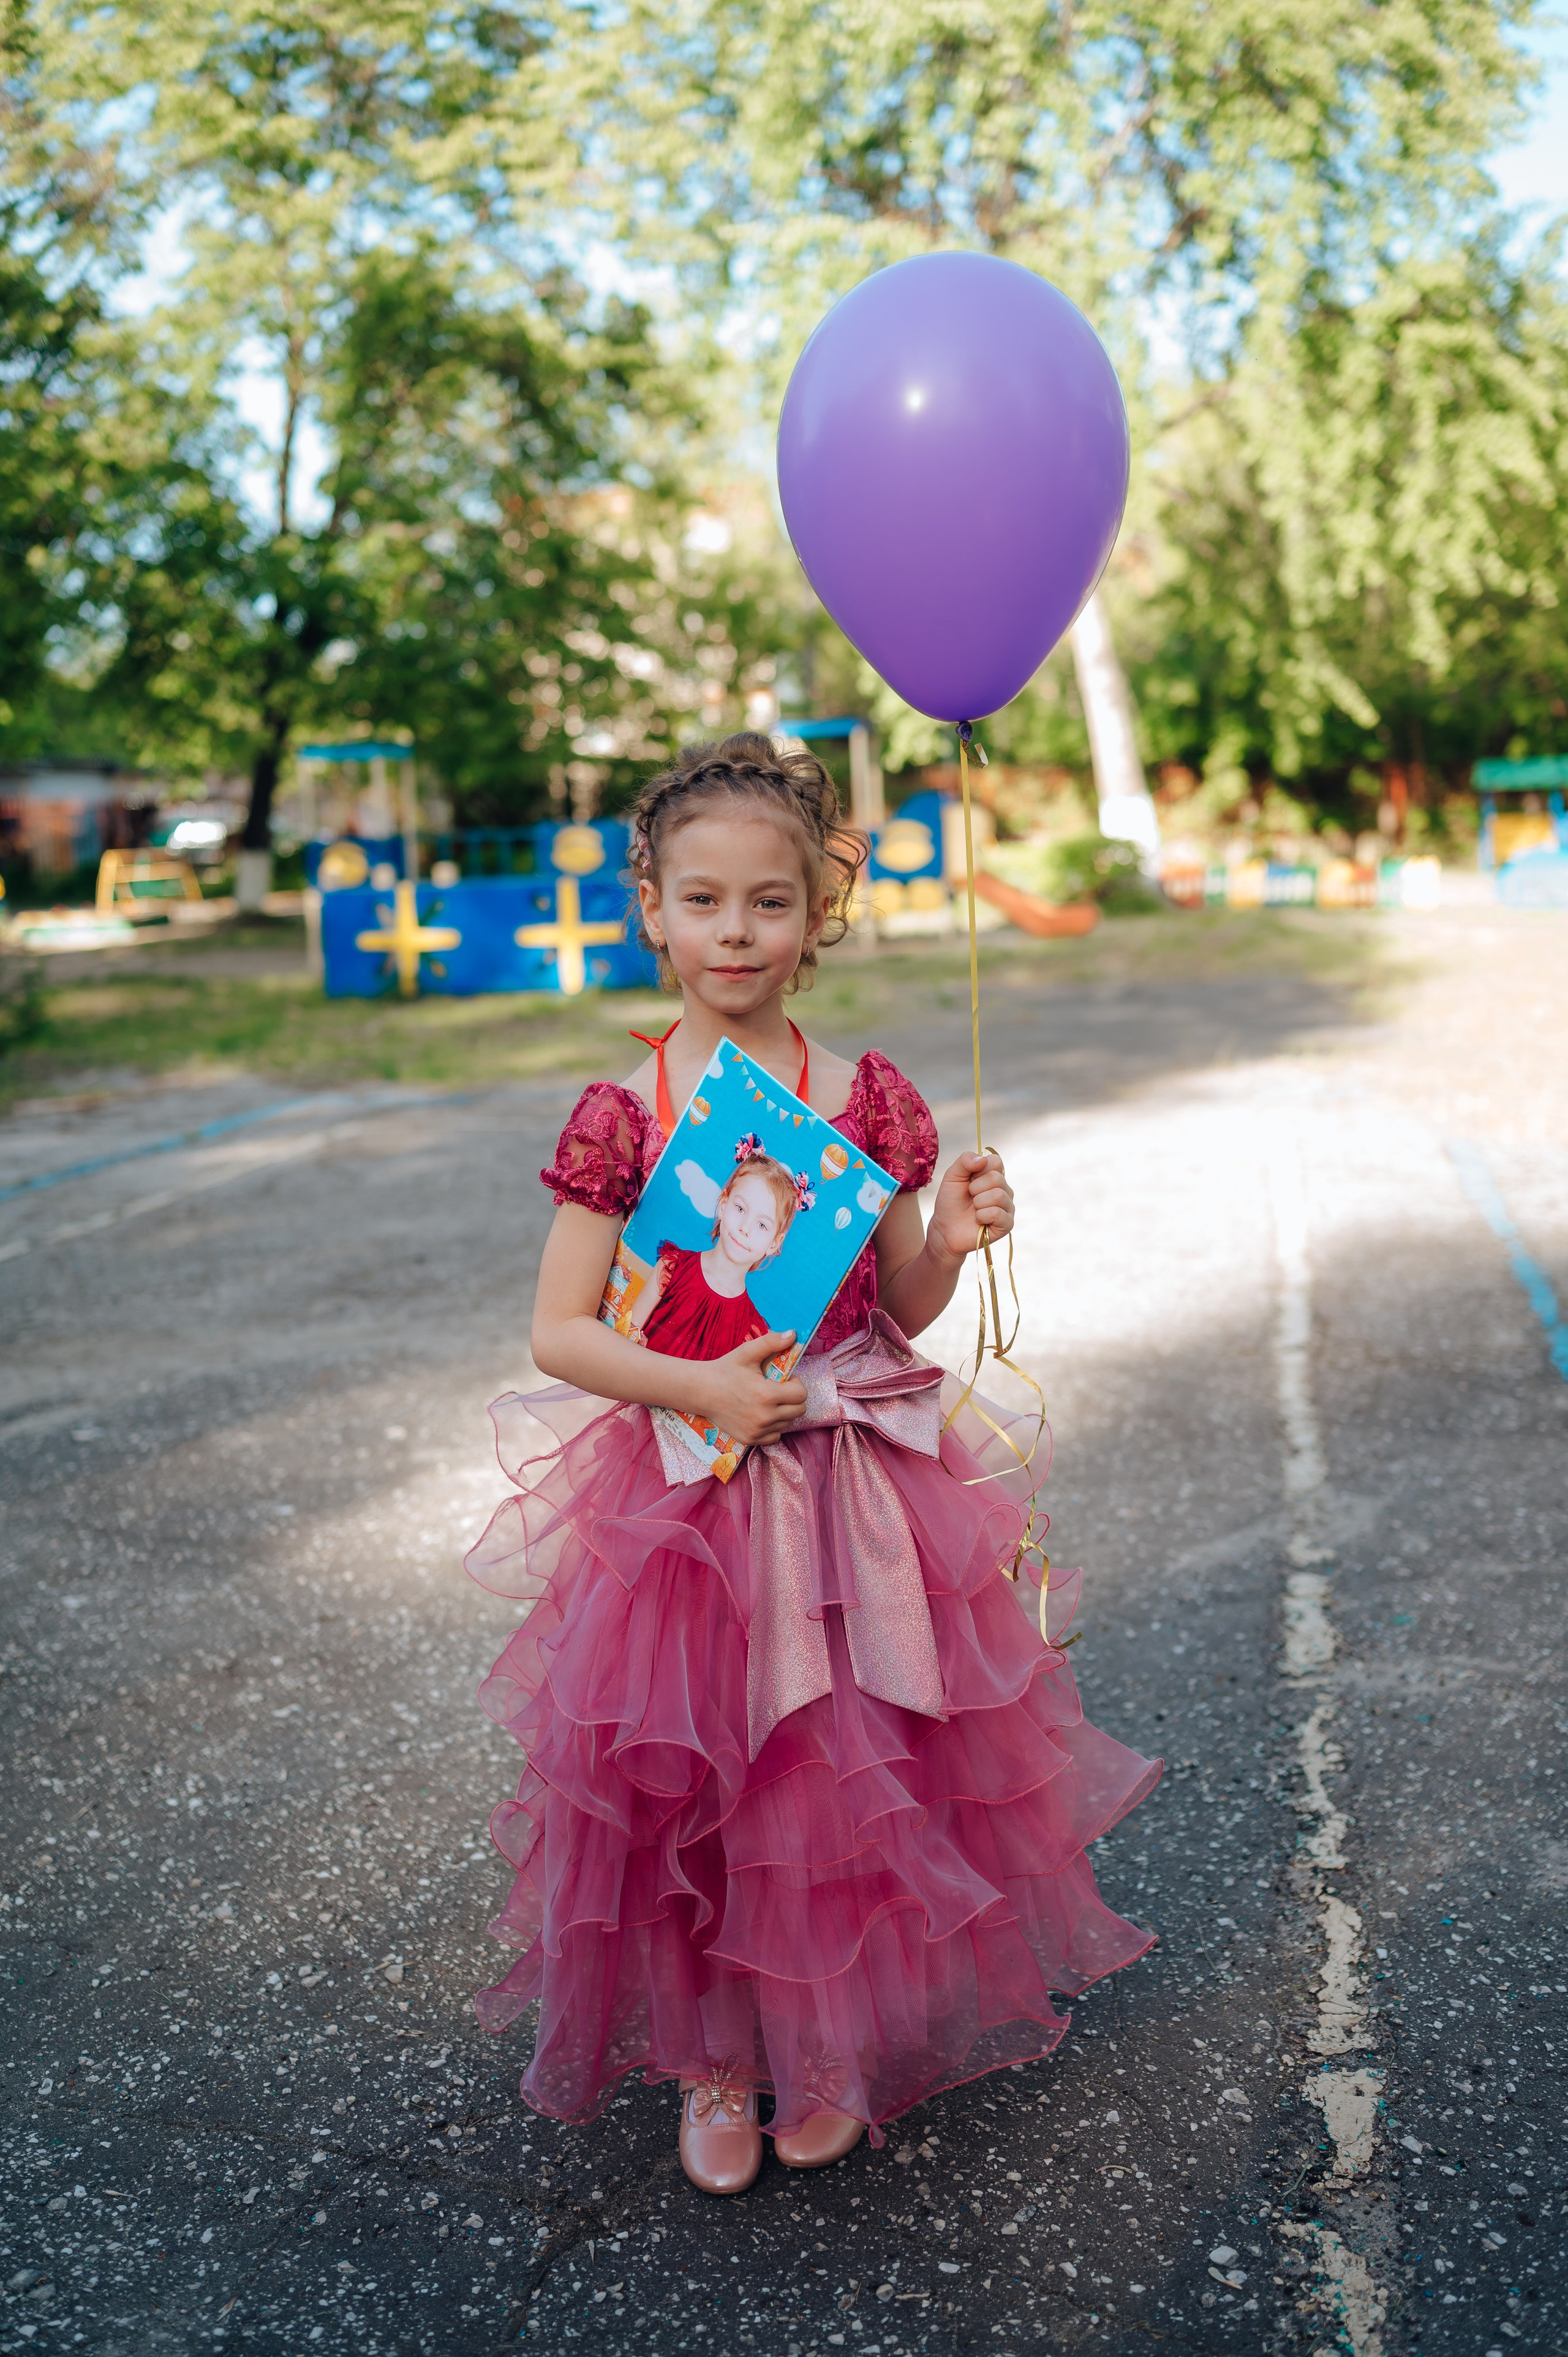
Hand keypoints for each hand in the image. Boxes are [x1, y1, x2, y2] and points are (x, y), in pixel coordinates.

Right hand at [691, 1330, 808, 1445]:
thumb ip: (771, 1342)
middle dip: (793, 1398)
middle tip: (778, 1390)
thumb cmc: (725, 1370)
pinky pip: (775, 1436)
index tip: (784, 1380)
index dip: (796, 1384)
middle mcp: (764, 1417)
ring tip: (768, 1401)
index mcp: (767, 1395)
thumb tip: (793, 1334)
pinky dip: (773, 1426)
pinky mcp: (750, 1439)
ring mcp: (757, 1431)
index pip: (801, 1395)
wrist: (701, 1391)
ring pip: (788, 1423)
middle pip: (799, 1411)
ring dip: (784, 1412)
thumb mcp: (747, 1352)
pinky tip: (761, 1414)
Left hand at [926, 1150, 1014, 1268]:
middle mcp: (1004, 1189)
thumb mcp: (952, 1177)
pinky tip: (978, 1220)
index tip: (969, 1180)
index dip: (978, 1170)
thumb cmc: (950, 1202)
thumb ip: (964, 1161)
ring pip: (998, 1195)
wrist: (945, 1229)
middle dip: (975, 1189)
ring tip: (973, 1210)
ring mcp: (1007, 1206)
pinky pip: (997, 1213)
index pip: (996, 1161)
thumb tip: (982, 1159)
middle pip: (996, 1178)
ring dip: (978, 1203)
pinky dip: (981, 1216)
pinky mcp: (1007, 1223)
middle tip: (970, 1197)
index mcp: (993, 1175)